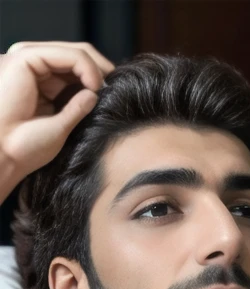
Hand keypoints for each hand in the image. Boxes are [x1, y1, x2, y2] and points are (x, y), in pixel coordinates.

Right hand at [0, 41, 113, 179]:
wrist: (6, 154)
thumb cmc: (28, 148)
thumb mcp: (62, 125)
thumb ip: (77, 107)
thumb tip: (96, 93)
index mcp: (40, 85)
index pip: (73, 70)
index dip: (97, 78)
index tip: (115, 93)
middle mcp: (34, 71)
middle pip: (75, 57)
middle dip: (100, 69)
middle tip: (118, 84)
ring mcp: (29, 63)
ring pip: (73, 53)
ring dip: (96, 69)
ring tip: (106, 88)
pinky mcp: (25, 59)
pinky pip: (65, 55)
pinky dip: (86, 67)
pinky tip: (94, 85)